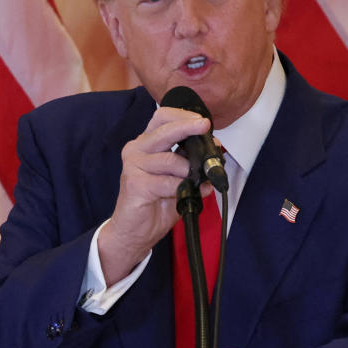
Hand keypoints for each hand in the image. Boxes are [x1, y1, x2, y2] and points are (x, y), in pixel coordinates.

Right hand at [98, 107, 212, 284]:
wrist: (133, 232)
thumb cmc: (155, 202)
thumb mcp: (178, 176)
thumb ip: (190, 160)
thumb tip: (214, 149)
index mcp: (147, 143)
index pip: (162, 117)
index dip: (183, 116)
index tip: (203, 122)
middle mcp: (137, 149)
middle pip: (164, 129)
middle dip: (188, 127)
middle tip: (204, 126)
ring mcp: (134, 166)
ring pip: (170, 160)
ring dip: (188, 172)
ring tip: (192, 183)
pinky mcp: (135, 184)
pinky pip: (168, 182)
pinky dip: (182, 190)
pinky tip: (184, 196)